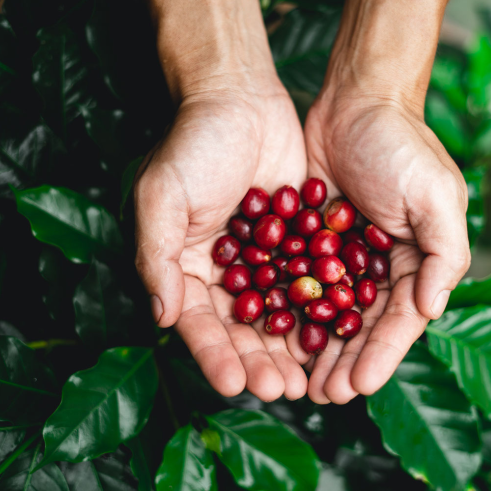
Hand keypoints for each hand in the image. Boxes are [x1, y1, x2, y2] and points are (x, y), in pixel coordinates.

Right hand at [136, 0, 308, 401]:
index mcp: (185, 268)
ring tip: (308, 379)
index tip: (234, 383)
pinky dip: (318, 310)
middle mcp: (223, 273)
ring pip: (278, 314)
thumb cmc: (193, 145)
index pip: (198, 323)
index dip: (214, 355)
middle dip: (259, 361)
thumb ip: (156, 255)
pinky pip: (307, 283)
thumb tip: (160, 317)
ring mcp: (261, 261)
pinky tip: (334, 335)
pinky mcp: (295, 244)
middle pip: (241, 329)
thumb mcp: (162, 196)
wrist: (240, 99)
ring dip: (291, 348)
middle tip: (281, 390)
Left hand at [299, 92, 470, 403]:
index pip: (401, 320)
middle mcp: (382, 266)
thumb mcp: (436, 194)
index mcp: (416, 262)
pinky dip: (291, 312)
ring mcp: (344, 256)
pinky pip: (301, 283)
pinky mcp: (311, 241)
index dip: (381, 356)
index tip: (358, 386)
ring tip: (299, 382)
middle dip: (345, 363)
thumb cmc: (402, 144)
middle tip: (323, 397)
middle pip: (363, 327)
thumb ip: (444, 252)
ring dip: (317, 349)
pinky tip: (274, 337)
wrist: (356, 100)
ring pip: (329, 314)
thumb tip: (432, 309)